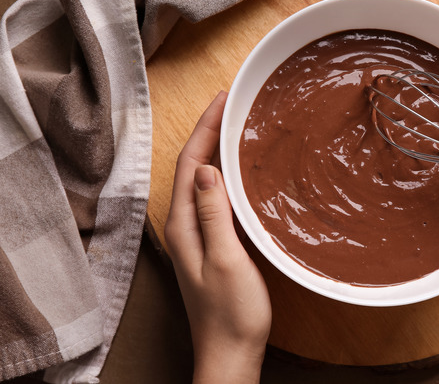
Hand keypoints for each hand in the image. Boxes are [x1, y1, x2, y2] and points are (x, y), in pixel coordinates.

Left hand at [165, 91, 271, 383]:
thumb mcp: (225, 259)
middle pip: (192, 167)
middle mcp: (184, 226)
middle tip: (233, 104)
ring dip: (217, 150)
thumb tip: (204, 168)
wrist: (230, 352)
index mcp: (183, 225)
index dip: (205, 128)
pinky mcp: (212, 244)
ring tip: (238, 127)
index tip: (224, 99)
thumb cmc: (231, 313)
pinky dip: (227, 175)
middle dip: (209, 131)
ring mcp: (197, 235)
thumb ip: (213, 214)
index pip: (188, 164)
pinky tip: (243, 172)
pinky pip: (215, 197)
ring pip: (203, 180)